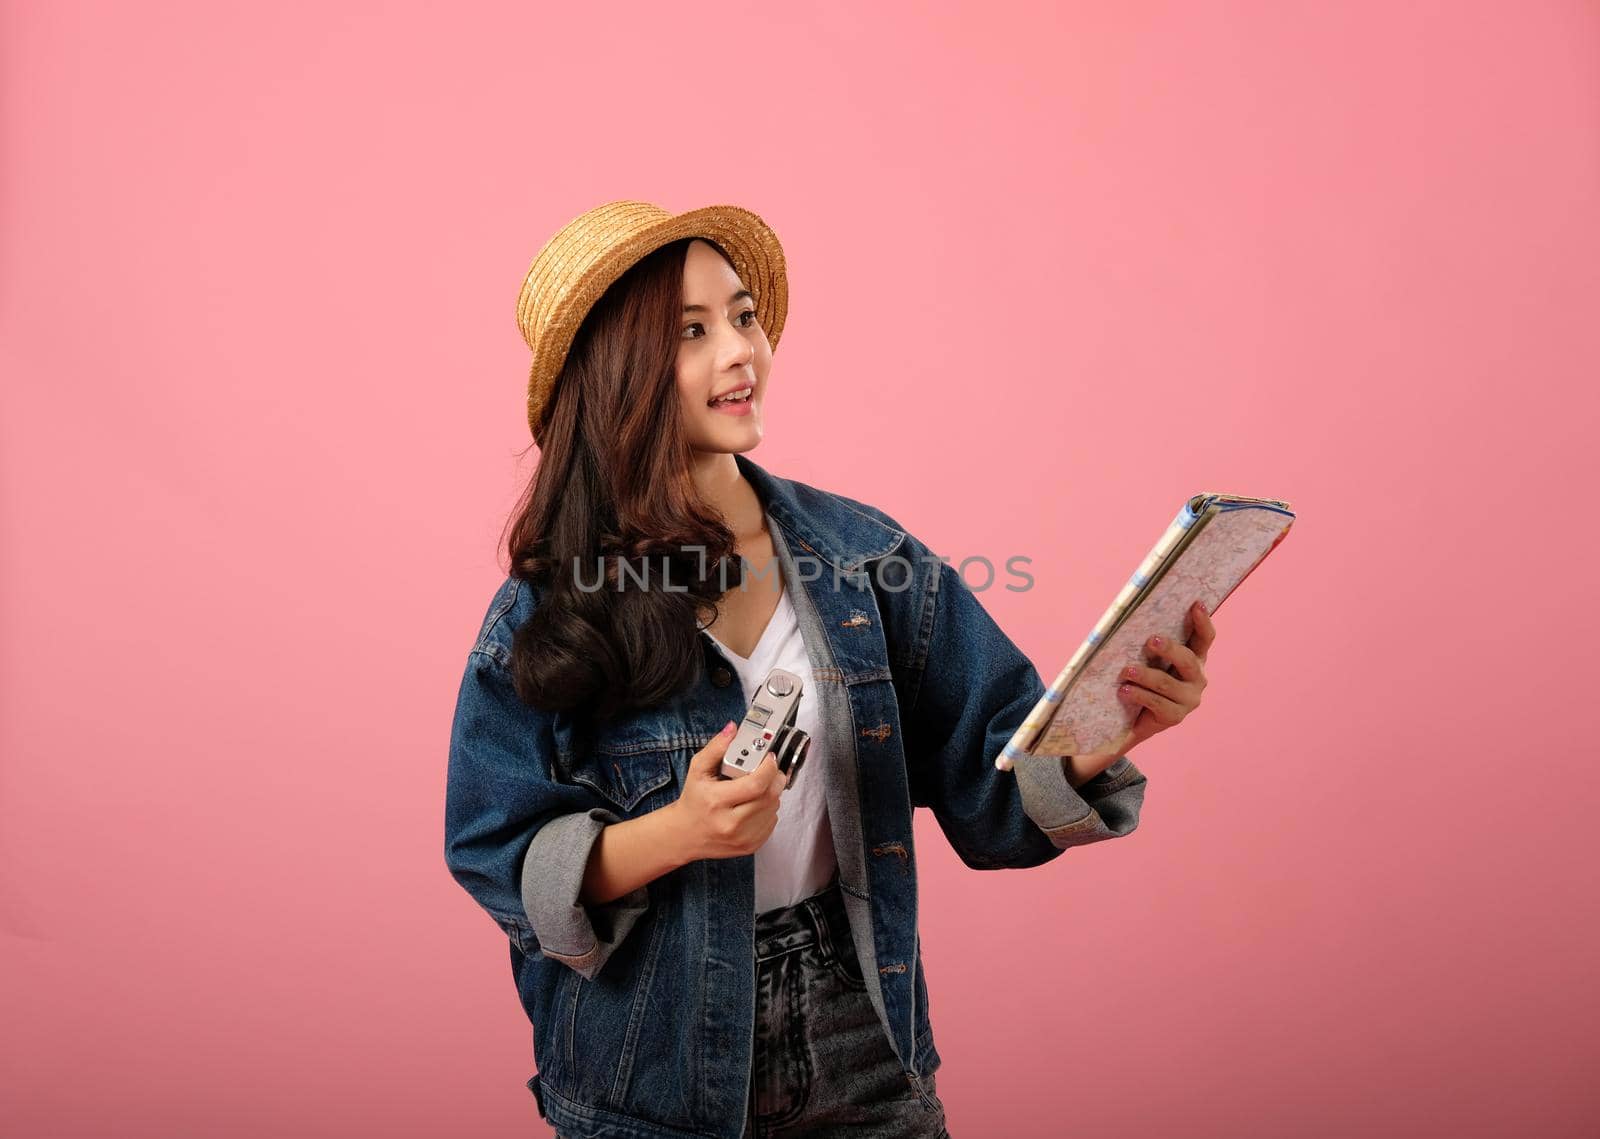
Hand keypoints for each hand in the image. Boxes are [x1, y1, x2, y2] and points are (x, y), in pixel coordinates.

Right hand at [666, 720, 788, 861]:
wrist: (685, 835)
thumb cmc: (693, 801)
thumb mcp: (697, 770)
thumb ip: (716, 747)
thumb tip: (733, 729)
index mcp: (716, 801)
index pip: (756, 784)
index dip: (769, 768)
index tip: (769, 758)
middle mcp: (730, 823)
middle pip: (770, 797)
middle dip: (775, 778)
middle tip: (770, 769)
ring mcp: (742, 838)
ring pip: (774, 809)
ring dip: (772, 794)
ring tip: (758, 787)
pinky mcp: (750, 846)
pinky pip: (772, 822)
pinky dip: (769, 809)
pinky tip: (755, 804)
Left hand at [1115, 599, 1214, 755]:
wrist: (1132, 721)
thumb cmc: (1140, 682)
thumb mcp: (1148, 661)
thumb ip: (1150, 645)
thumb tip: (1130, 619)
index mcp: (1194, 660)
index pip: (1204, 639)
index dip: (1204, 622)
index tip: (1197, 604)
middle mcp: (1197, 679)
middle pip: (1188, 660)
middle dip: (1170, 649)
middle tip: (1151, 641)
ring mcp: (1188, 699)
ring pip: (1167, 683)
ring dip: (1145, 675)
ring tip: (1126, 671)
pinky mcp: (1175, 717)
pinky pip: (1156, 703)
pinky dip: (1138, 694)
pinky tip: (1124, 690)